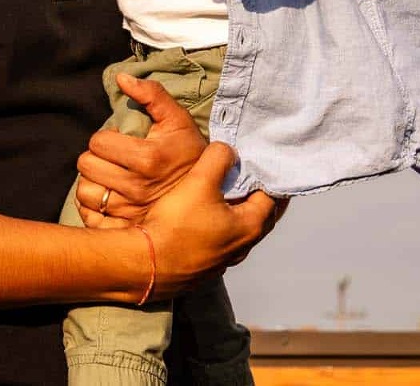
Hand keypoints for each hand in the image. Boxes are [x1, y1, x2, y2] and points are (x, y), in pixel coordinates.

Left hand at [74, 74, 207, 228]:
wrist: (212, 194)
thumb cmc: (190, 153)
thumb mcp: (178, 120)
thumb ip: (151, 95)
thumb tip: (121, 78)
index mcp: (147, 158)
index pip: (98, 142)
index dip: (106, 138)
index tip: (120, 141)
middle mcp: (137, 187)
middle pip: (87, 166)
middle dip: (97, 157)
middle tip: (113, 158)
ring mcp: (130, 211)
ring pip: (86, 192)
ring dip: (93, 181)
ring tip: (109, 176)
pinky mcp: (126, 229)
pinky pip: (91, 217)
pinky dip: (93, 207)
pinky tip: (108, 196)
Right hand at [138, 142, 282, 299]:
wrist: (146, 265)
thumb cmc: (177, 223)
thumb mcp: (199, 181)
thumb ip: (218, 159)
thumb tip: (229, 151)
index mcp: (250, 227)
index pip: (272, 198)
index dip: (268, 178)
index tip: (261, 164)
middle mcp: (241, 248)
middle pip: (258, 217)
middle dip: (256, 196)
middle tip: (248, 178)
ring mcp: (222, 261)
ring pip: (238, 232)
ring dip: (236, 214)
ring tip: (224, 195)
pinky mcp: (203, 268)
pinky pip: (219, 243)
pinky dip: (218, 228)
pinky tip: (201, 219)